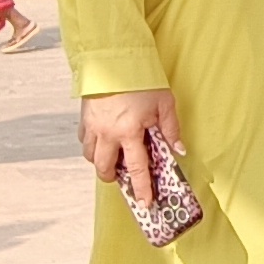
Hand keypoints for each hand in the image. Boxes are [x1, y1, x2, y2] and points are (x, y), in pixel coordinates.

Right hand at [80, 88, 182, 208]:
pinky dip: (91, 145)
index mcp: (129, 132)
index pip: (137, 168)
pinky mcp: (84, 117)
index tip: (144, 203)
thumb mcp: (164, 103)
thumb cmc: (142, 80)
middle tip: (124, 178)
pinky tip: (103, 140)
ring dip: (101, 162)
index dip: (141, 188)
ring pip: (90, 156)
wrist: (114, 60)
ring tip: (114, 159)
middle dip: (114, 177)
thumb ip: (171, 129)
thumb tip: (179, 150)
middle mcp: (107, 133)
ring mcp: (93, 126)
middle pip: (104, 168)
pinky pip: (84, 140)